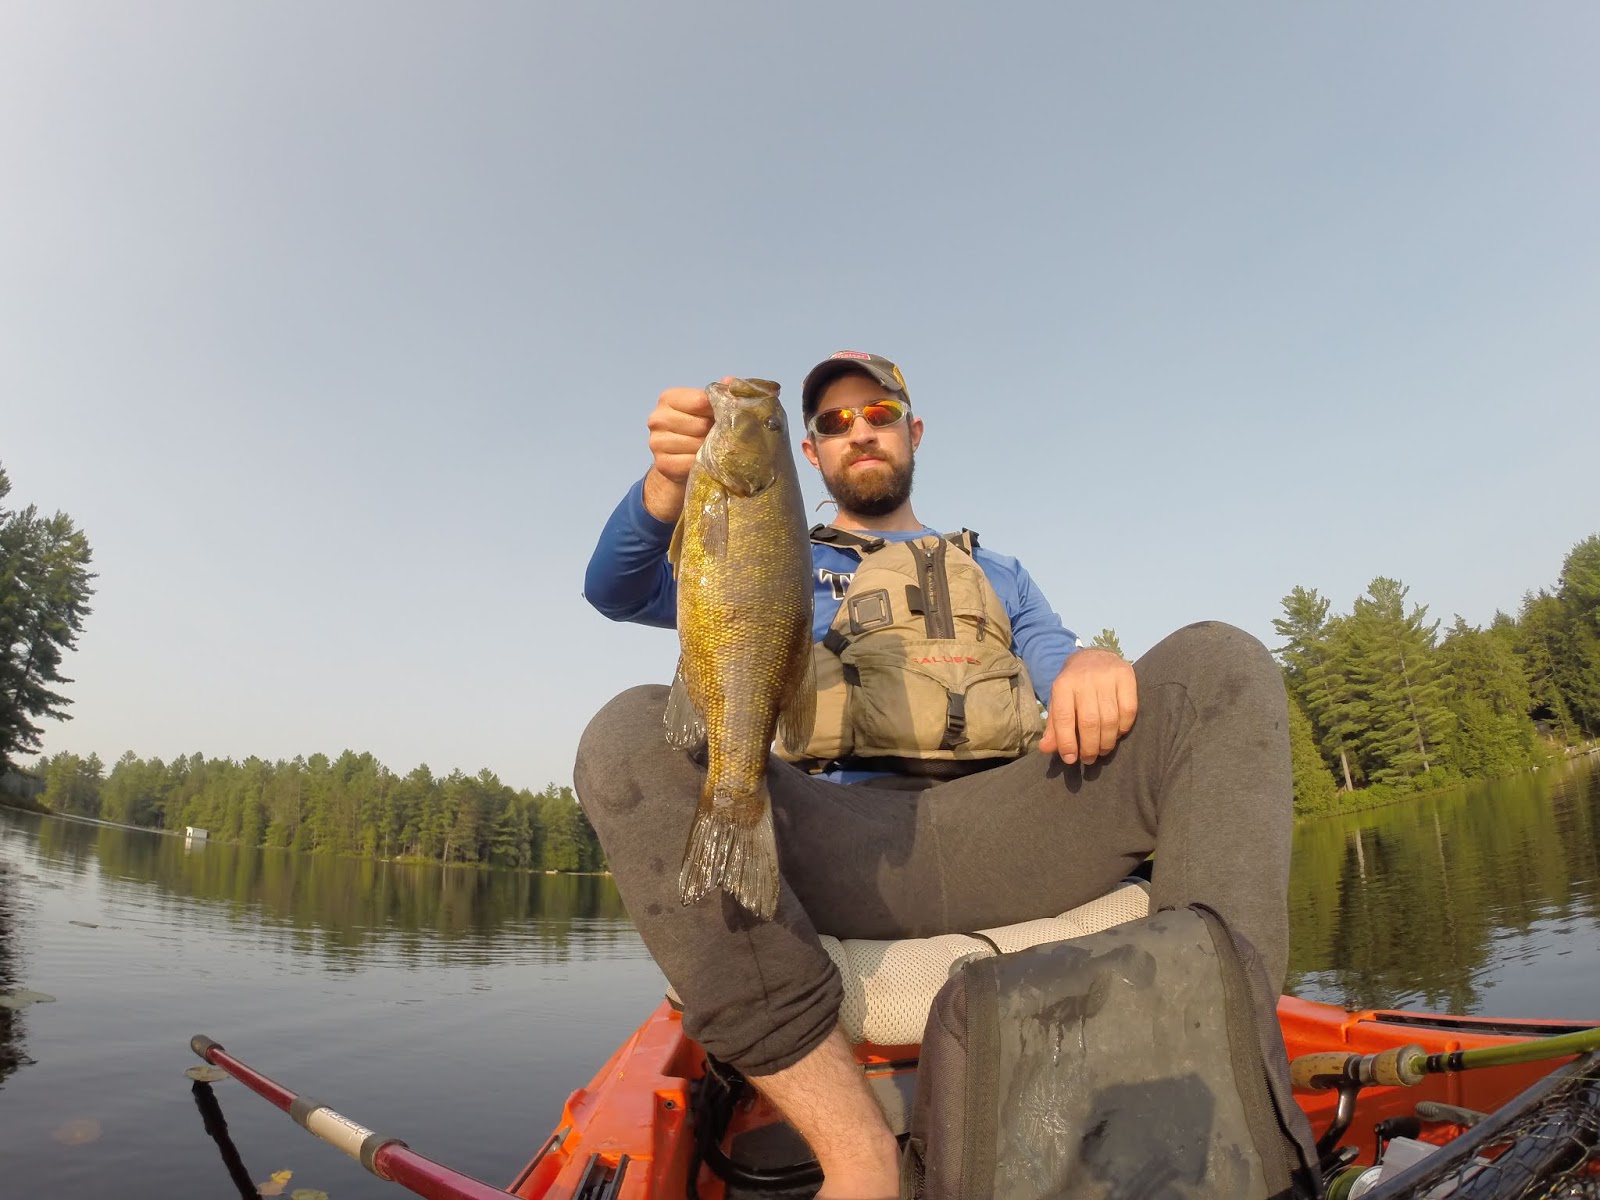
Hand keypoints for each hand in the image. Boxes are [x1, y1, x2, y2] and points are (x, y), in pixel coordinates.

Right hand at [642, 384, 716, 520]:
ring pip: (697, 445)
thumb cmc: (696, 428)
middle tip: (720, 436)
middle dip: (715, 431)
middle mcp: (657, 419)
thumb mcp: (706, 407)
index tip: (724, 416)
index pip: (701, 401)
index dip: (718, 410)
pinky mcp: (662, 464)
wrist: (679, 461)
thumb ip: (719, 393)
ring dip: (710, 449)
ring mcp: (656, 442)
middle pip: (701, 425)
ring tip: (713, 448)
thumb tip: (729, 381)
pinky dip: (703, 464)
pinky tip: (705, 461)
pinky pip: (692, 463)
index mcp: (667, 398)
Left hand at [1038, 648, 1137, 765]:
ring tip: (1102, 750)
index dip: (1067, 742)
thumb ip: (1054, 726)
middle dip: (1089, 747)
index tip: (1071, 759)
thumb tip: (1046, 749)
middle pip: (1089, 722)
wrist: (1094, 656)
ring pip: (1110, 719)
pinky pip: (1129, 710)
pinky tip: (1117, 733)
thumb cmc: (1074, 686)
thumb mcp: (1059, 701)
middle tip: (1089, 759)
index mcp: (1063, 685)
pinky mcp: (1126, 676)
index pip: (1064, 718)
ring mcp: (1107, 676)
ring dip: (1107, 742)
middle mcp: (1084, 679)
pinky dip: (1123, 728)